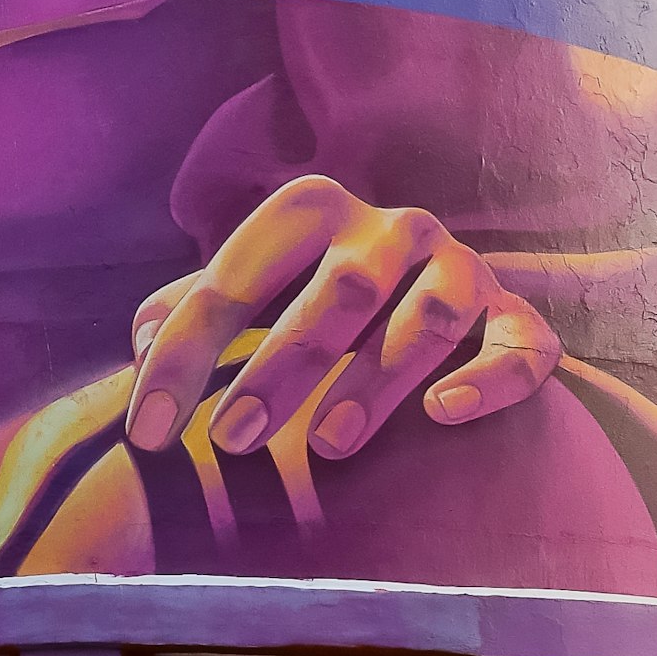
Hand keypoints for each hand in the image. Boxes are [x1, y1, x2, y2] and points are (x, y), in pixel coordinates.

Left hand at [125, 175, 559, 460]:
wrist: (431, 294)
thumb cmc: (312, 302)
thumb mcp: (251, 290)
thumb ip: (187, 311)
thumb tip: (136, 350)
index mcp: (314, 210)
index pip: (237, 276)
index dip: (185, 354)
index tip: (148, 432)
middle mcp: (394, 228)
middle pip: (339, 291)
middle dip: (280, 367)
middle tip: (233, 440)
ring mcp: (463, 267)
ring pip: (429, 317)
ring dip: (378, 379)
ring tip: (328, 445)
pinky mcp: (516, 316)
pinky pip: (520, 343)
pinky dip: (488, 378)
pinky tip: (445, 412)